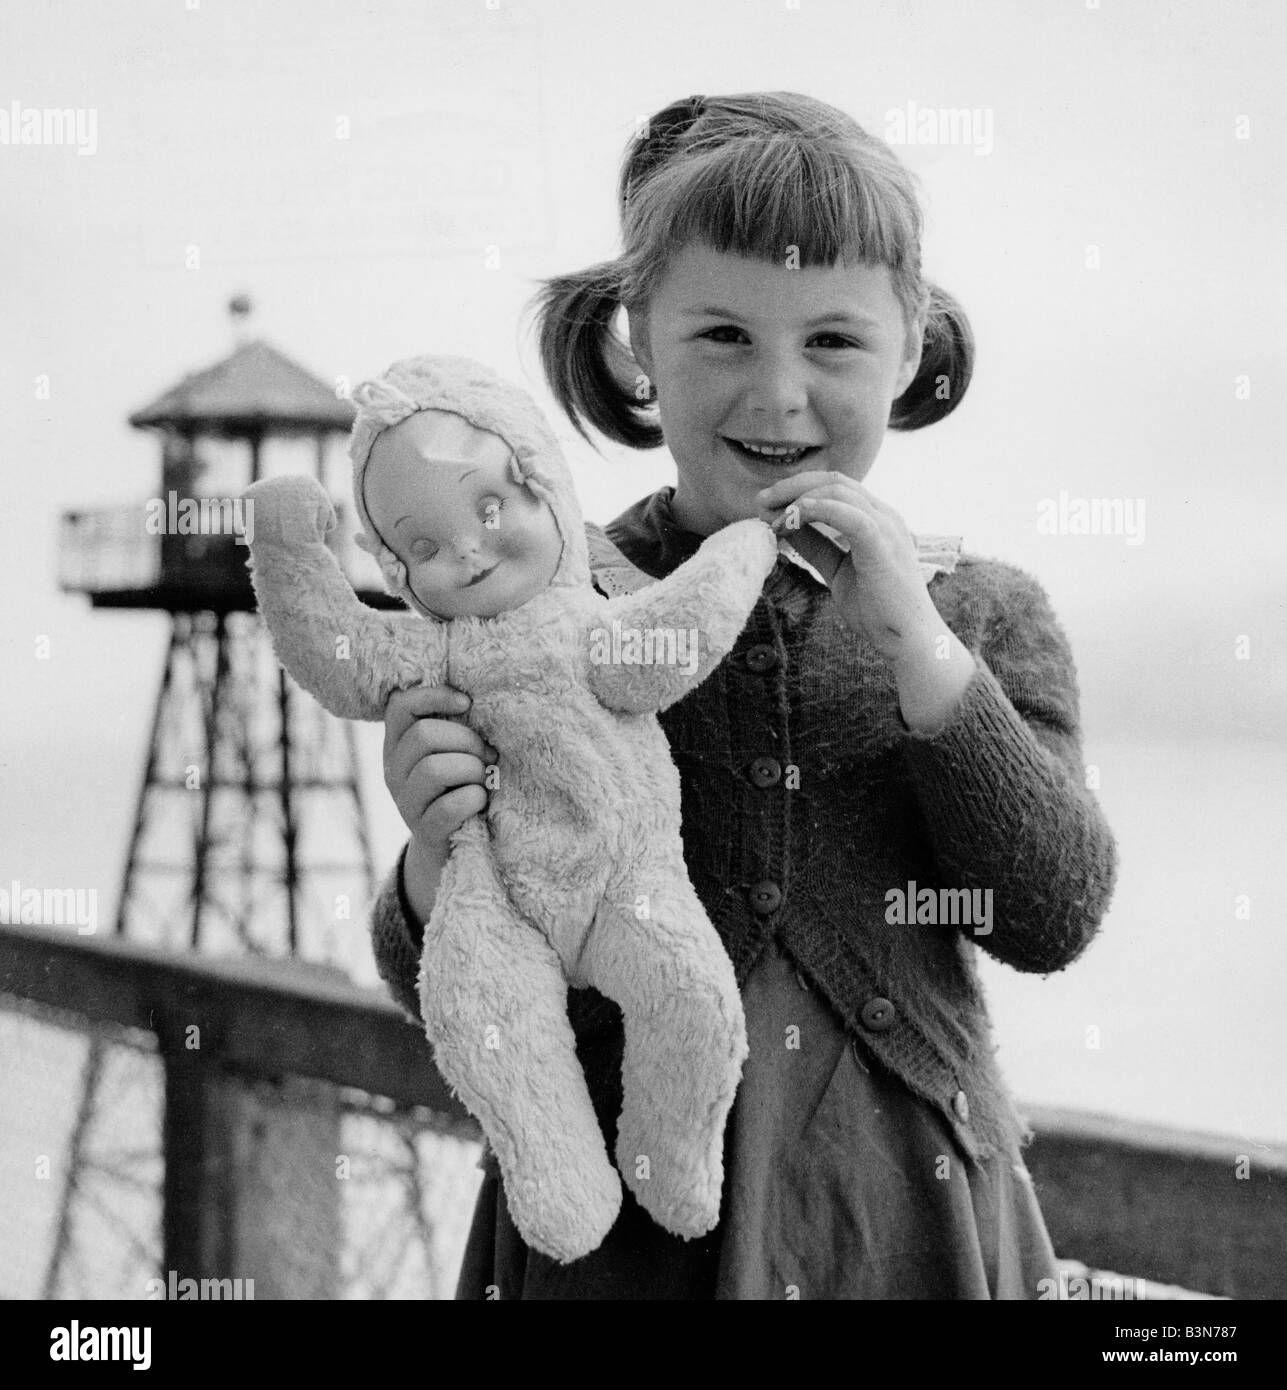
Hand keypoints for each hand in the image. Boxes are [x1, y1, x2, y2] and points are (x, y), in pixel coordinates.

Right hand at [382, 684, 496, 858]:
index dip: (434, 696)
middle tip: (488, 755)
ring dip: (472, 770)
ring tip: (483, 779)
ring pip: (434, 769)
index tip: (467, 703)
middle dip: (467, 741)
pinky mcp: (424, 830)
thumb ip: (452, 729)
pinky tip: (481, 800)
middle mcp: (393, 770)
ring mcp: (405, 802)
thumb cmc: (459, 786)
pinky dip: (474, 799)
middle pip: (424, 735)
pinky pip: (449, 807)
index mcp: (398, 745)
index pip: (401, 706)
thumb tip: (476, 702)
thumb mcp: (449, 753)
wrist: (451, 845)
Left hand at [757, 471, 975, 731]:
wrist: (910, 640)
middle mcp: (885, 516)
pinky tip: (794, 517)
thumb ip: (817, 547)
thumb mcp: (837, 571)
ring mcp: (887, 528)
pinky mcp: (884, 546)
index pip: (837, 487)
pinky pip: (851, 516)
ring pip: (841, 491)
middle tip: (760, 501)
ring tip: (773, 514)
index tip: (768, 504)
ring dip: (800, 497)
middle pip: (835, 481)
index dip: (799, 489)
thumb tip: (787, 527)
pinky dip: (820, 510)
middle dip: (793, 486)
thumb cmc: (878, 611)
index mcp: (877, 520)